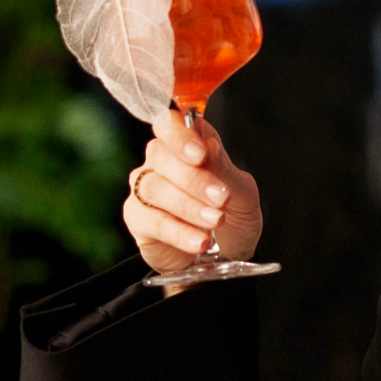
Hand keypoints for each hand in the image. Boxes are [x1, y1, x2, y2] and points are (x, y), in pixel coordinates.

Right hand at [124, 111, 263, 276]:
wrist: (226, 255)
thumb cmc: (233, 215)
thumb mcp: (242, 192)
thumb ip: (224, 168)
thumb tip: (209, 144)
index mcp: (186, 146)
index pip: (171, 125)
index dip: (181, 135)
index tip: (201, 153)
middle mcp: (160, 163)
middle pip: (161, 155)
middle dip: (193, 177)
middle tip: (222, 197)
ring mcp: (145, 190)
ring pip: (155, 188)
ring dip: (189, 206)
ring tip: (216, 220)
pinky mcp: (138, 220)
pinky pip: (152, 221)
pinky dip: (180, 231)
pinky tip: (201, 240)